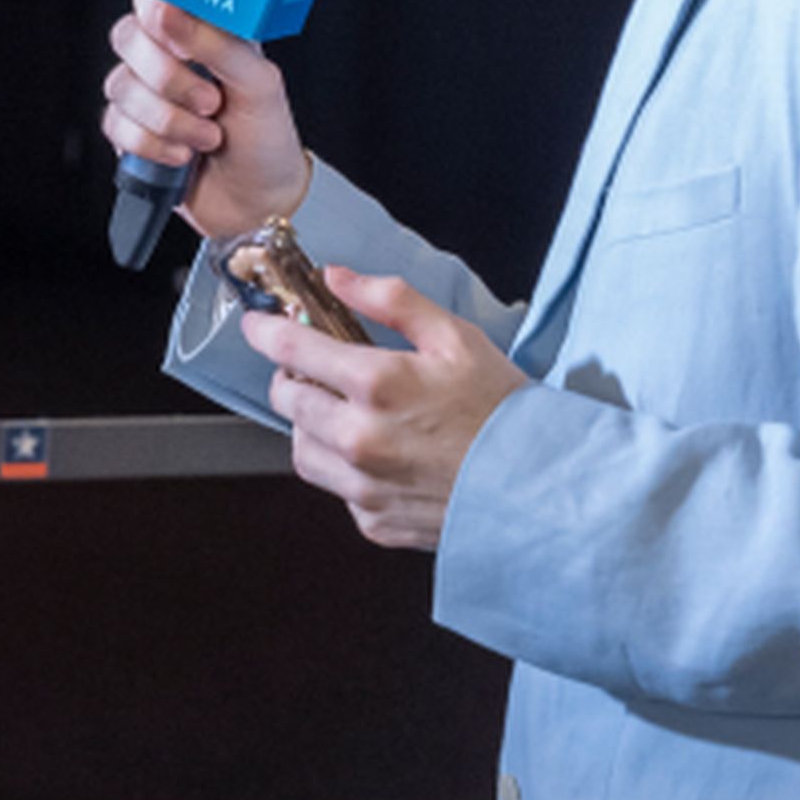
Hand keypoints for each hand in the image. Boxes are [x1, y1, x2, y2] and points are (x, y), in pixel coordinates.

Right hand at [102, 0, 308, 239]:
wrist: (260, 206)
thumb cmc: (268, 140)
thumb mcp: (259, 84)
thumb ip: (217, 42)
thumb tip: (168, 12)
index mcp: (204, 33)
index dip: (153, 2)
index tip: (168, 23)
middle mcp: (171, 59)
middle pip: (128, 37)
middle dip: (167, 76)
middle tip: (209, 100)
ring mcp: (148, 96)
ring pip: (120, 86)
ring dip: (168, 120)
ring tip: (207, 138)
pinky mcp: (132, 133)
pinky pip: (116, 126)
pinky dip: (152, 146)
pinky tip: (182, 157)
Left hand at [246, 266, 527, 547]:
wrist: (541, 488)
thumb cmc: (503, 411)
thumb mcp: (455, 337)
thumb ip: (391, 301)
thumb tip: (337, 278)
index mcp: (377, 384)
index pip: (292, 350)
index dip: (265, 333)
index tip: (258, 327)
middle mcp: (360, 438)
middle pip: (287, 401)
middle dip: (292, 379)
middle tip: (314, 370)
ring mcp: (363, 485)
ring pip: (301, 450)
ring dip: (311, 426)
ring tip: (347, 413)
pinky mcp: (373, 521)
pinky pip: (337, 488)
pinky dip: (345, 468)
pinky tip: (381, 455)